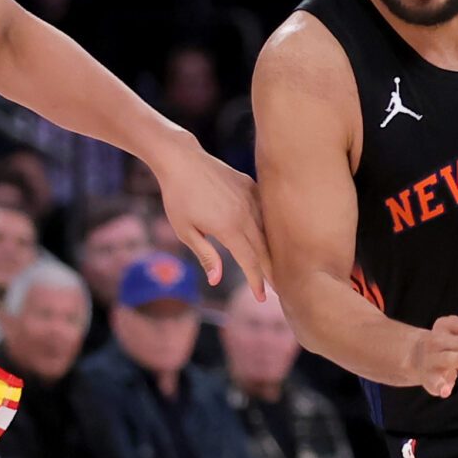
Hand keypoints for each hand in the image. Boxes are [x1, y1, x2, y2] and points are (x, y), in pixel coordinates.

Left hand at [152, 137, 269, 298]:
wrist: (181, 160)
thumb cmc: (178, 197)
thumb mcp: (185, 230)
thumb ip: (206, 255)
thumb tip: (217, 280)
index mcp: (228, 227)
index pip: (249, 261)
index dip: (256, 281)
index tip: (261, 298)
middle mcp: (244, 213)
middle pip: (264, 248)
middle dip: (271, 271)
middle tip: (279, 289)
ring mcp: (250, 197)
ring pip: (267, 229)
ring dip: (273, 249)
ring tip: (277, 266)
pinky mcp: (249, 185)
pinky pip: (264, 210)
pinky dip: (269, 226)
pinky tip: (272, 236)